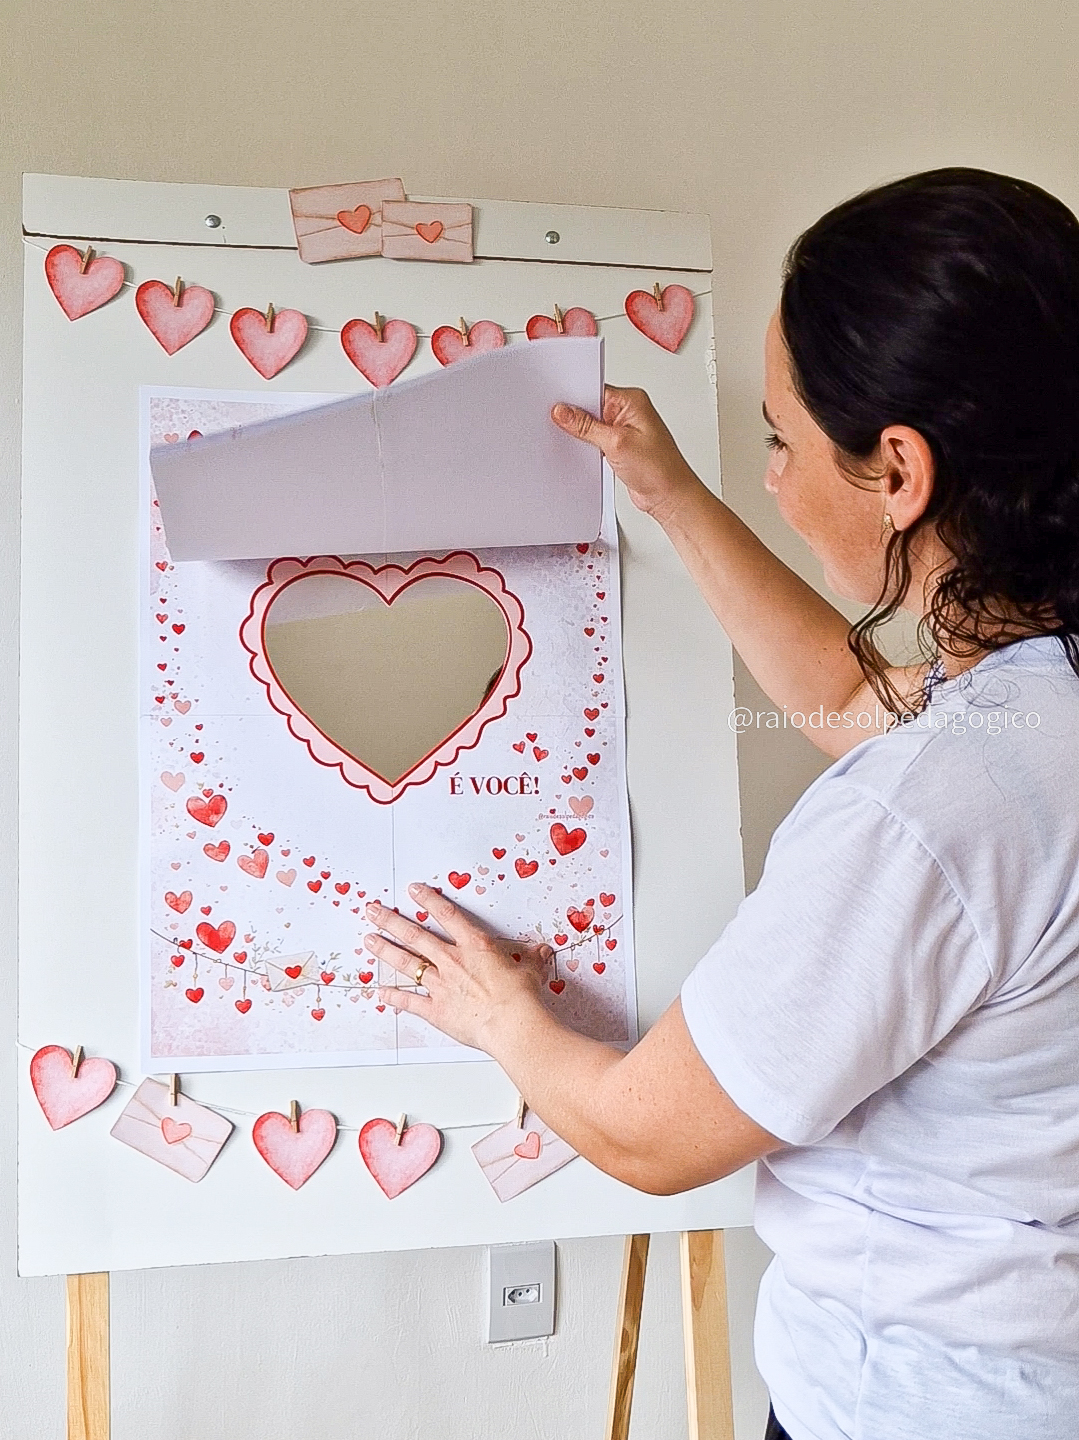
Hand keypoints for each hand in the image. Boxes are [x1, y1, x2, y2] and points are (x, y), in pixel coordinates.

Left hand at [364, 883, 550, 1054]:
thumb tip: (541, 951)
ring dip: (385, 950)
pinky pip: (411, 1002)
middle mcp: (453, 961)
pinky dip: (395, 998)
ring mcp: (441, 985)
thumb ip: (531, 958)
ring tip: (369, 940)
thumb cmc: (521, 997)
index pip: (446, 915)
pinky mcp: (437, 1010)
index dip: (428, 900)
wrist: (513, 1024)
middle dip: (391, 921)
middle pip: (415, 936)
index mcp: (475, 946)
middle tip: (373, 911)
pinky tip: (382, 993)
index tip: (413, 890)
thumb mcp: (531, 970)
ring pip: (406, 963)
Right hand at [552, 384, 702, 522]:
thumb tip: (564, 412)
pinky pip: (596, 440)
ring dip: (583, 436)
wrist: (668, 496)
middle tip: (568, 430)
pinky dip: (589, 447)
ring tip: (586, 447)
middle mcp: (629, 411)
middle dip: (577, 419)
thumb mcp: (616, 443)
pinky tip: (588, 455)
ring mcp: (624, 429)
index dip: (574, 399)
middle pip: (591, 407)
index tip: (557, 410)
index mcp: (632, 400)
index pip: (594, 390)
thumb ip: (587, 427)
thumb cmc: (659, 469)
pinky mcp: (619, 445)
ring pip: (592, 426)